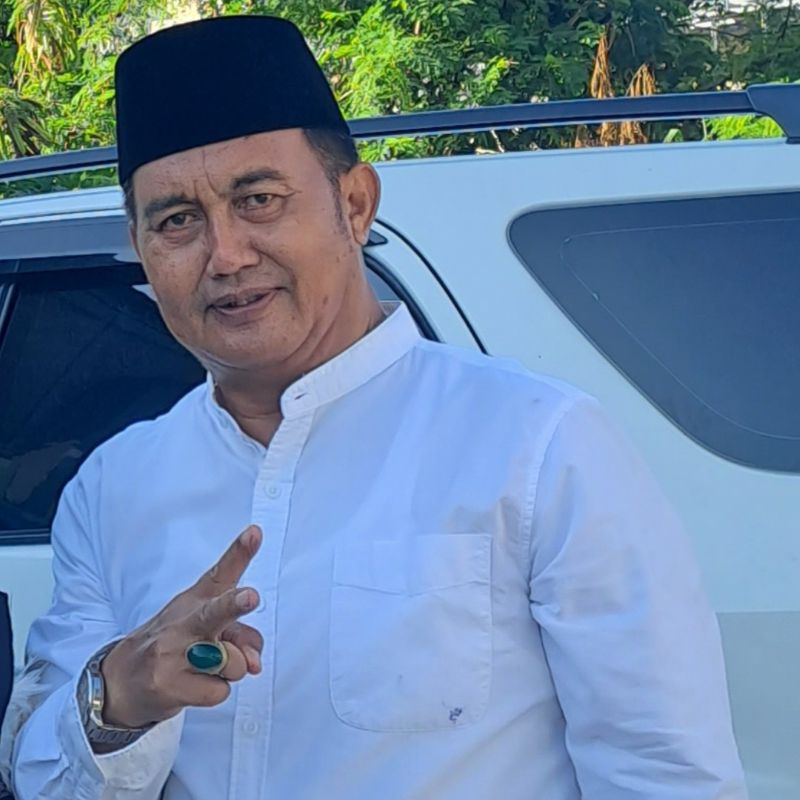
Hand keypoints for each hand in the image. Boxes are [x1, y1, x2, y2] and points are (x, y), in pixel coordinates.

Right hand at [100, 525, 262, 728]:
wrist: (119, 682)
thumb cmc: (172, 646)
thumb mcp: (204, 629)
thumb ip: (239, 636)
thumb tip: (254, 664)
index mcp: (196, 599)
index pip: (221, 571)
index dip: (241, 551)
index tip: (255, 532)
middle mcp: (185, 620)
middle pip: (215, 612)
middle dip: (235, 604)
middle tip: (250, 596)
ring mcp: (172, 653)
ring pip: (230, 662)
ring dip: (229, 670)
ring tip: (204, 668)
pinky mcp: (167, 685)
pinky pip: (219, 691)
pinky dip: (214, 691)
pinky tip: (191, 685)